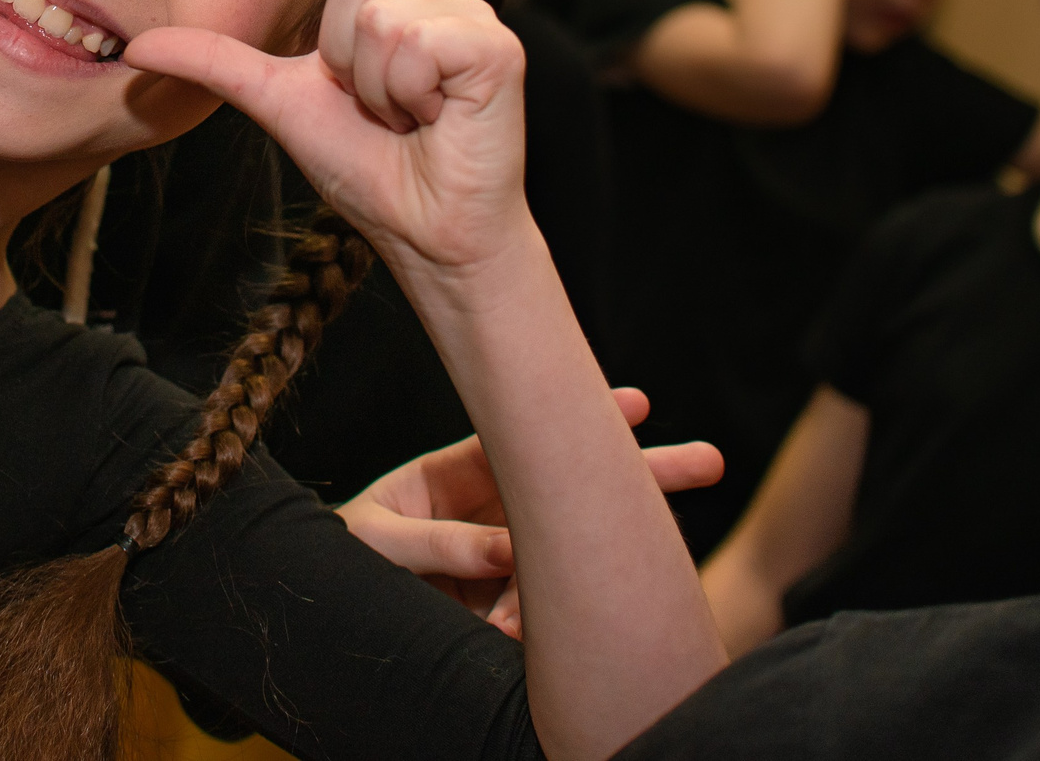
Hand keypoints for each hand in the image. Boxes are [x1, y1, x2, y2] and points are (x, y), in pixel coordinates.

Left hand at [122, 0, 530, 272]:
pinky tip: (434, 119)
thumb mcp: (279, 102)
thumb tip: (137, 45)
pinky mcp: (495, 48)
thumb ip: (217, 63)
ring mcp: (472, 19)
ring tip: (408, 117)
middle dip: (342, 53)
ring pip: (379, 10)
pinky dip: (405, 93)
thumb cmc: (368, 168)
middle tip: (377, 105)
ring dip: (374, 84)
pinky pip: (413, 42)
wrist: (423, 231)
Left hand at [339, 388, 724, 636]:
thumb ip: (438, 541)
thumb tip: (508, 549)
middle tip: (709, 462)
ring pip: (567, 556)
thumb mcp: (377, 541)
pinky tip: (511, 634)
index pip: (522, 443)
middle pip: (573, 488)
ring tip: (513, 617)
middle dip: (638, 477)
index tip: (634, 405)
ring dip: (575, 581)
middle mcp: (491, 512)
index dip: (577, 421)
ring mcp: (505, 561)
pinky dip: (539, 625)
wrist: (330, 618)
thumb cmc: (345, 562)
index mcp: (455, 477)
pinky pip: (544, 611)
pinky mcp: (508, 608)